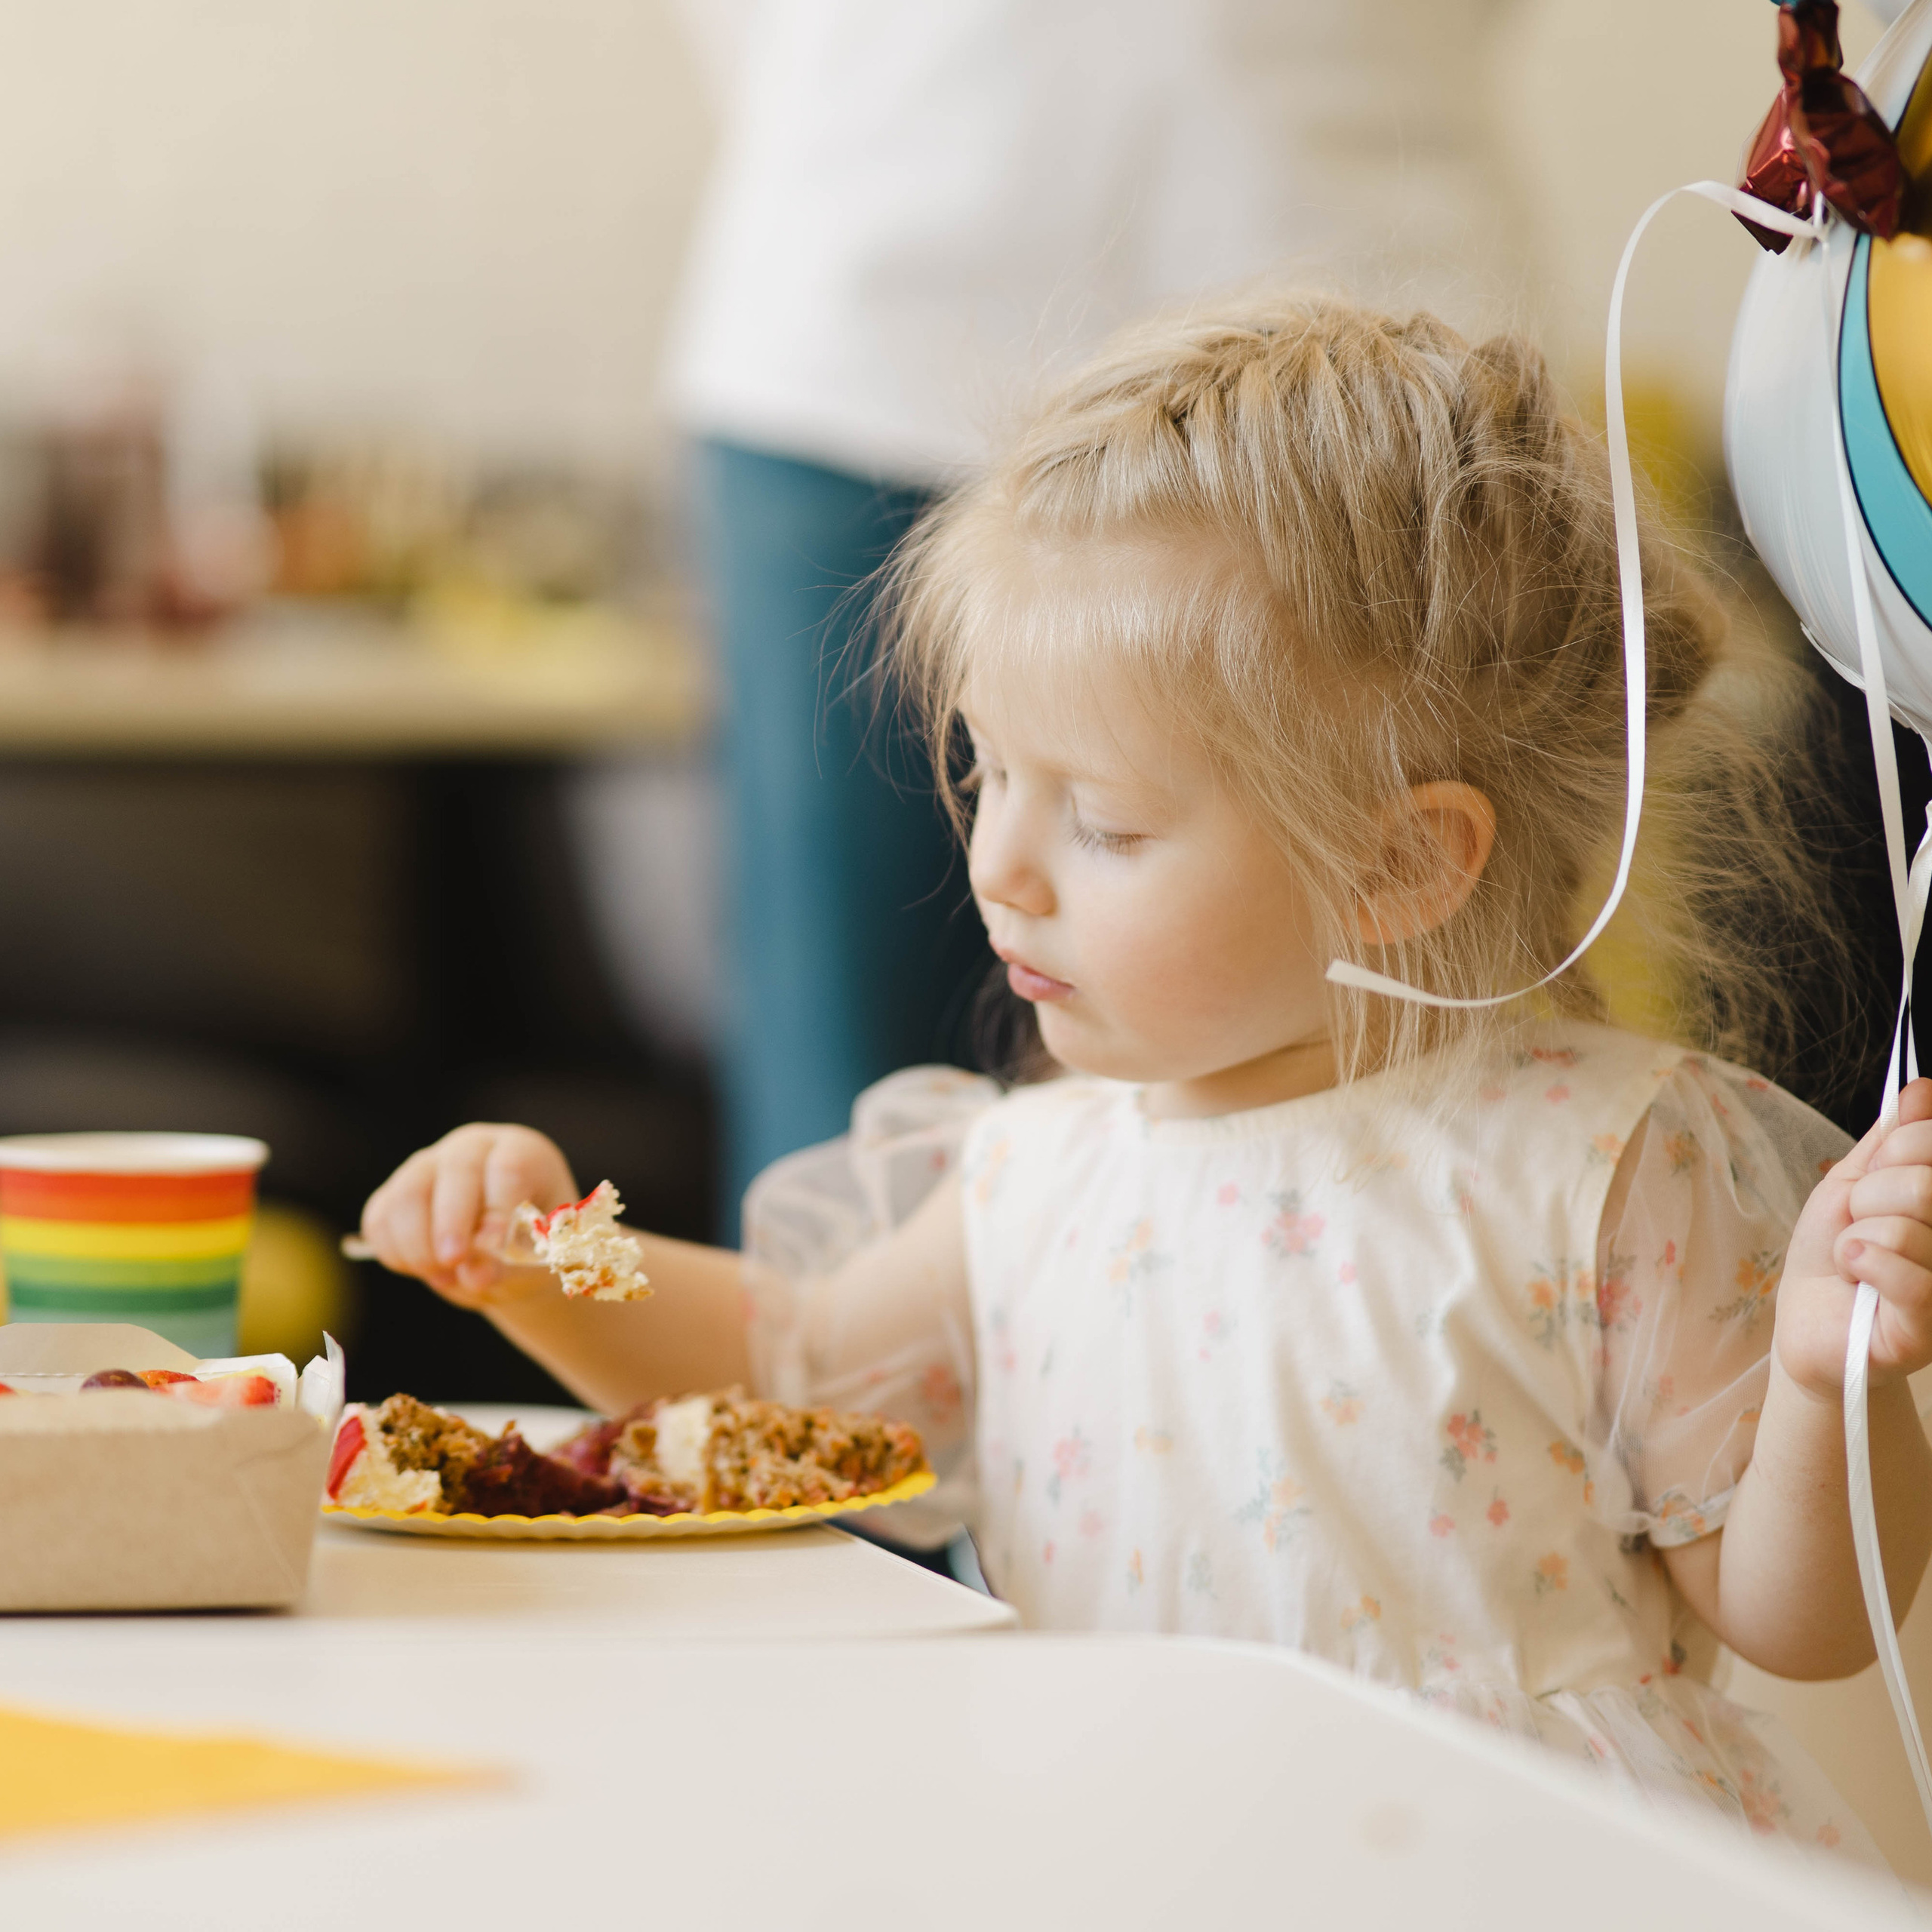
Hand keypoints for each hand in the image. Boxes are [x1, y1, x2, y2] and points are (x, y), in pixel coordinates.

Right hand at [358, 1123, 577, 1309]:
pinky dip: (396, 1252)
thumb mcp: (532, 1257)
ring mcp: (427, 1166)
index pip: (509, 1168)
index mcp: (520, 1151)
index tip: (494, 1245)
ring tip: (444, 1277)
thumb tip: (475, 1274)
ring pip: (409, 1195)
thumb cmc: (528, 1246)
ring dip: (420, 1245)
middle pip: (456, 1171)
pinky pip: (380, 1219)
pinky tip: (424, 1270)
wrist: (503, 1252)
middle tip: (453, 1261)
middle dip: (451, 1222)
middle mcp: (470, 1149)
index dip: (499, 1207)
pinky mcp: (392, 1192)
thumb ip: (508, 1263)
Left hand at [1778, 1077, 1931, 1398]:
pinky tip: (1852, 1272)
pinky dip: (1860, 1263)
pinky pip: (1901, 1272)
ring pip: (1904, 1227)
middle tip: (1858, 1224)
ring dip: (1859, 1236)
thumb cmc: (1833, 1250)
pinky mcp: (1929, 1326)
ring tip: (1855, 1257)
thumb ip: (1891, 1140)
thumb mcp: (1853, 1181)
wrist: (1807, 1318)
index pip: (1929, 1140)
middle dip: (1868, 1198)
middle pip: (1921, 1185)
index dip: (1888, 1154)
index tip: (1871, 1180)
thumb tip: (1920, 1089)